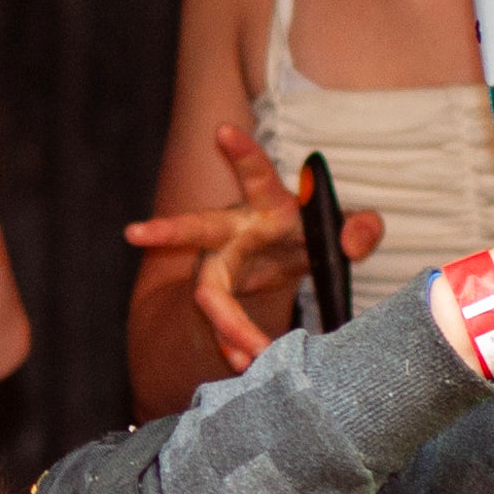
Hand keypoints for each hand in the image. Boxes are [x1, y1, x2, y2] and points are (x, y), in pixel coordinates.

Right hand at [123, 124, 383, 371]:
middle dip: (167, 231)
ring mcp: (221, 263)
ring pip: (208, 294)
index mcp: (267, 204)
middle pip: (197, 229)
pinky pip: (219, 324)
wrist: (287, 261)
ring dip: (225, 325)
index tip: (223, 129)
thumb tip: (353, 243)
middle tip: (133, 233)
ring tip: (247, 356)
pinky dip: (233, 345)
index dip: (242, 153)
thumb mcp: (341, 228)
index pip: (255, 173)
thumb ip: (359, 227)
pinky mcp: (220, 295)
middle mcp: (233, 231)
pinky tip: (244, 364)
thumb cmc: (311, 234)